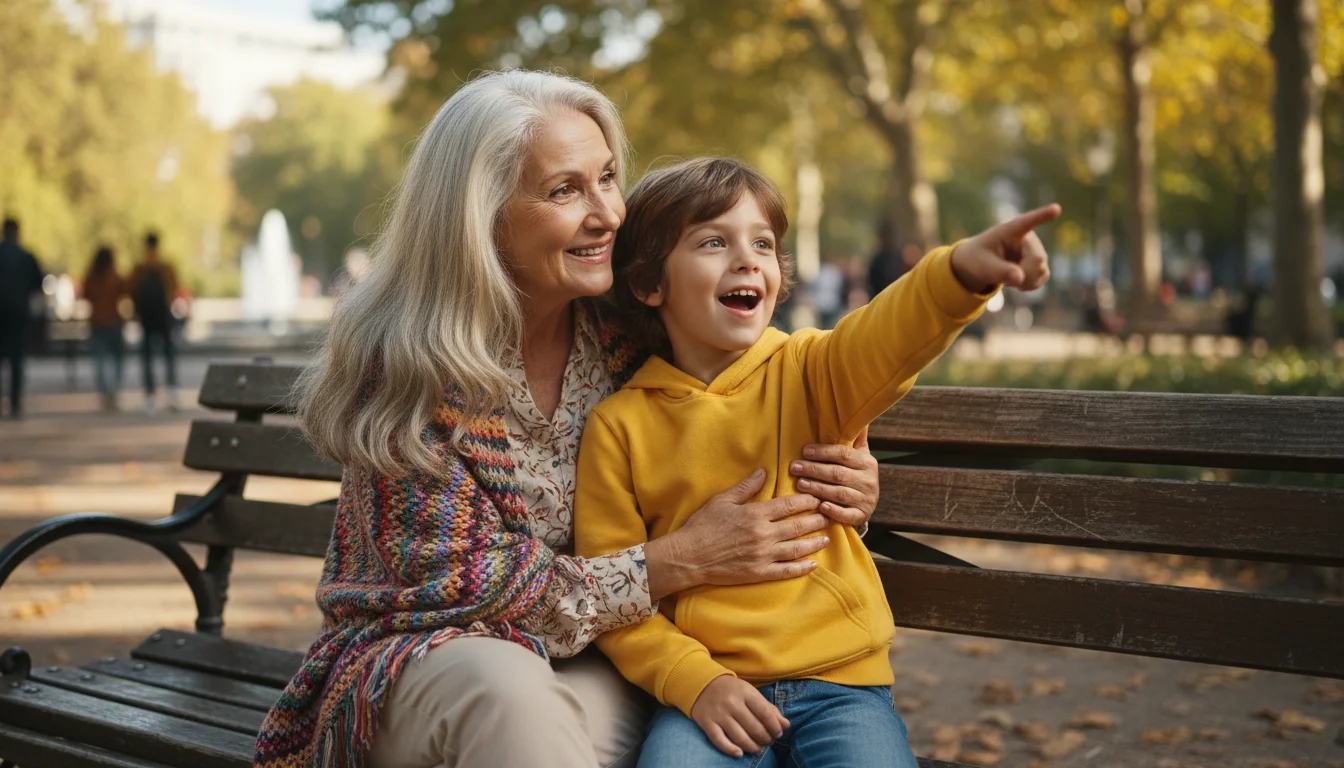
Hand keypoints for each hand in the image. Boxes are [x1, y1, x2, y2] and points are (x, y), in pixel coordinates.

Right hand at [646, 470, 828, 599]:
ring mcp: (763, 555)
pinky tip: (813, 564)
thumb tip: (763, 471)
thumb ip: (745, 487)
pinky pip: (786, 570)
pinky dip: (801, 568)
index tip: (818, 498)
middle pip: (798, 526)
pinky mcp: (759, 573)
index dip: (807, 501)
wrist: (688, 556)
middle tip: (830, 516)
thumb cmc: (702, 526)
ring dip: (814, 542)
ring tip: (826, 538)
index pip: (789, 505)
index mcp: (755, 514)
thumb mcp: (722, 501)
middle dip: (816, 520)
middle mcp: (763, 534)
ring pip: (796, 548)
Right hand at [690, 675, 788, 757]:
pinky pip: (720, 741)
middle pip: (754, 728)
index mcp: (745, 692)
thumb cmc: (731, 690)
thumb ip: (768, 708)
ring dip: (752, 747)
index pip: (765, 714)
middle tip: (767, 742)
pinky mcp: (707, 723)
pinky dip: (731, 750)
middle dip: (765, 739)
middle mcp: (732, 703)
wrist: (701, 683)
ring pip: (739, 737)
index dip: (775, 727)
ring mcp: (718, 714)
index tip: (778, 734)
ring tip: (757, 748)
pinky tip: (739, 753)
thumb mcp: (750, 693)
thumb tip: (786, 725)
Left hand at [791, 427, 879, 527]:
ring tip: (799, 483)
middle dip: (814, 470)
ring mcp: (866, 500)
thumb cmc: (855, 474)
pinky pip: (847, 515)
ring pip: (839, 493)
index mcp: (867, 462)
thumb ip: (854, 436)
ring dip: (818, 488)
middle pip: (838, 473)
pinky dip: (833, 511)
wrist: (866, 503)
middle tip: (794, 467)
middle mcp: (869, 480)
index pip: (843, 454)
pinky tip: (820, 507)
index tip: (804, 451)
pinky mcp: (861, 516)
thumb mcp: (858, 454)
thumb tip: (853, 409)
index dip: (822, 452)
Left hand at [950, 204, 1060, 293]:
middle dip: (1022, 274)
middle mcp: (1028, 237)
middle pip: (1037, 260)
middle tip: (1003, 273)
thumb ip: (1000, 271)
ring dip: (1024, 280)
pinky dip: (1029, 284)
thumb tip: (1020, 278)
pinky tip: (1017, 280)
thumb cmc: (978, 259)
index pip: (1028, 222)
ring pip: (1041, 271)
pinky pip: (1043, 277)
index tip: (1056, 208)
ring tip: (1007, 274)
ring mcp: (1036, 249)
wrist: (980, 265)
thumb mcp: (982, 266)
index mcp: (1010, 230)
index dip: (1043, 215)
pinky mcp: (1040, 262)